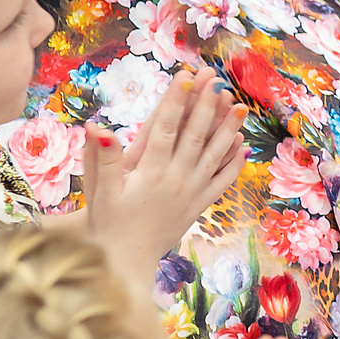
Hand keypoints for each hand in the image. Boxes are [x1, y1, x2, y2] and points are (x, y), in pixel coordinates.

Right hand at [79, 66, 246, 282]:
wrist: (126, 261)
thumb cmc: (109, 224)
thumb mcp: (100, 191)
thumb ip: (102, 158)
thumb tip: (96, 126)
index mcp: (150, 172)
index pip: (165, 128)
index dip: (176, 101)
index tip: (186, 77)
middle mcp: (175, 179)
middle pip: (195, 135)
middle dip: (206, 105)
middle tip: (216, 79)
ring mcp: (191, 193)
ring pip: (214, 155)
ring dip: (228, 128)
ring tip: (239, 105)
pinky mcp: (200, 206)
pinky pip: (222, 182)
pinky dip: (234, 162)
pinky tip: (242, 144)